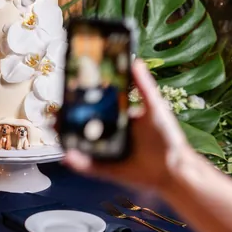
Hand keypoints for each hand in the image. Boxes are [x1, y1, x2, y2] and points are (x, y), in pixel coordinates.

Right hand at [63, 60, 193, 192]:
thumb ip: (144, 86)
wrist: (175, 168)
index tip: (67, 92)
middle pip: (82, 125)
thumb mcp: (154, 108)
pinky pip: (88, 166)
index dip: (80, 101)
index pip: (95, 106)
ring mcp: (106, 152)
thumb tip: (136, 62)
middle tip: (56, 112)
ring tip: (56, 129)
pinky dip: (77, 162)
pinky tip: (68, 156)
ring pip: (80, 145)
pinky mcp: (107, 169)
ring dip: (65, 138)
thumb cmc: (167, 138)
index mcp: (117, 118)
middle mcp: (109, 134)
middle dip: (66, 119)